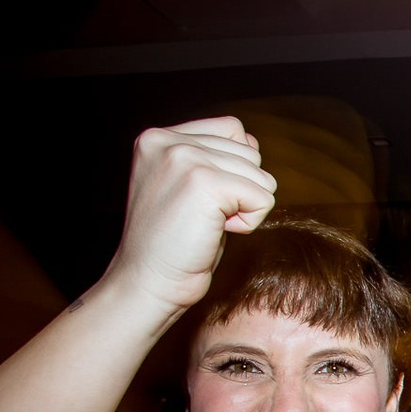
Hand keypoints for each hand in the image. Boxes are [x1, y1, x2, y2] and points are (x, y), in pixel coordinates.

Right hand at [96, 117, 278, 323]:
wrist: (148, 282)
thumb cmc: (174, 243)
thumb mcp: (188, 188)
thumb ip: (214, 158)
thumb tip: (251, 142)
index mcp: (158, 137)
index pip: (232, 129)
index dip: (233, 170)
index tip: (201, 200)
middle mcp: (167, 140)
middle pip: (251, 153)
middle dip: (240, 191)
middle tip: (202, 218)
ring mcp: (184, 158)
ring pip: (261, 175)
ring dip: (245, 208)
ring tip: (206, 224)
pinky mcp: (204, 183)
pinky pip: (263, 198)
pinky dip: (249, 223)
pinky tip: (216, 232)